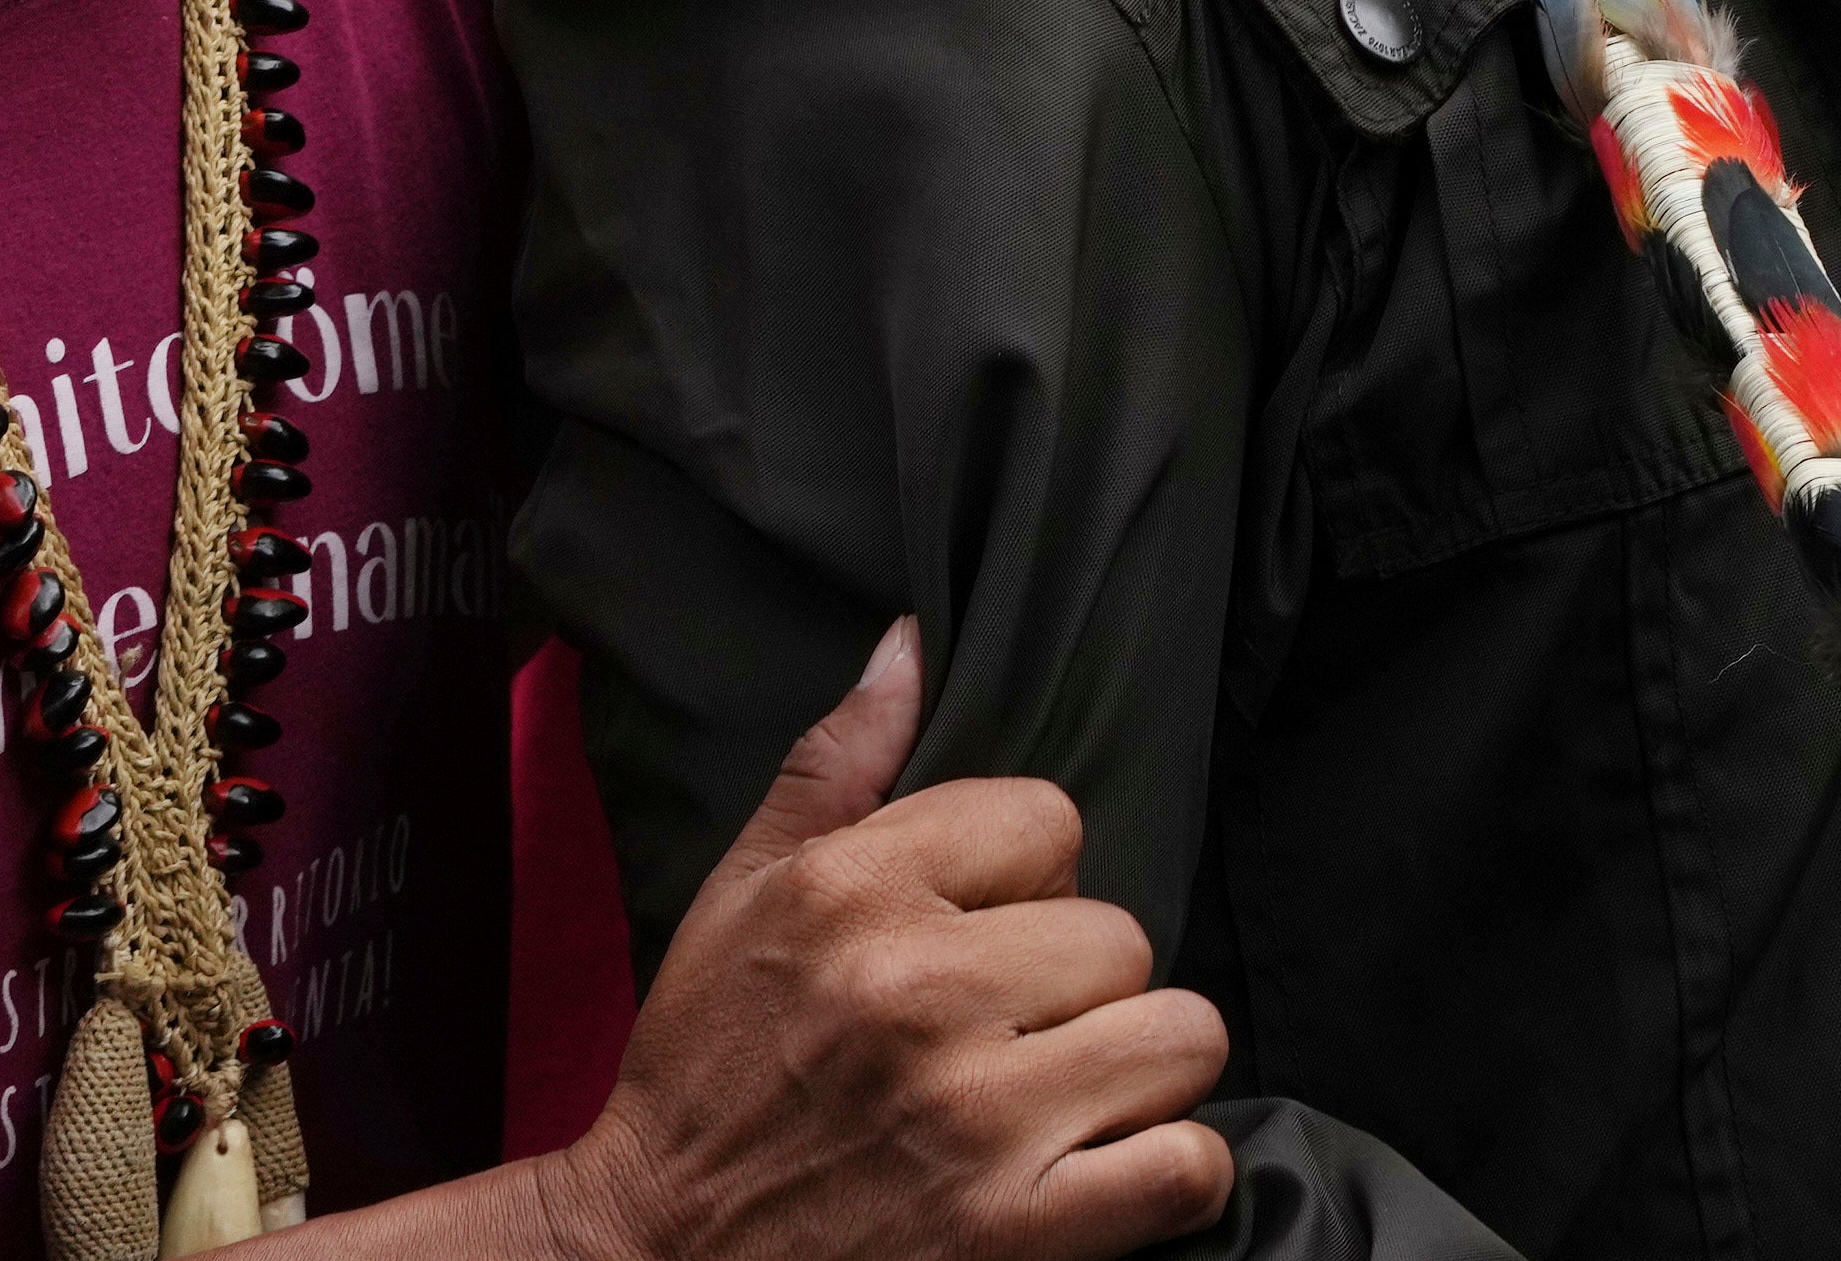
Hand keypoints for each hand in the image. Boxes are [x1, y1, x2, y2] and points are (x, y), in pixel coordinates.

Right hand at [534, 621, 1232, 1260]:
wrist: (654, 1259)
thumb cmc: (707, 1071)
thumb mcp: (741, 897)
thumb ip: (835, 764)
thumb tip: (910, 640)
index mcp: (853, 892)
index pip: (1053, 819)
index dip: (1030, 881)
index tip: (982, 935)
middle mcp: (917, 993)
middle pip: (1122, 934)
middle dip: (1081, 987)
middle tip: (1014, 1033)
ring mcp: (976, 1119)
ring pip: (1178, 1036)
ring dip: (1138, 1073)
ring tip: (1068, 1096)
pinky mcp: (1016, 1231)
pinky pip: (1187, 1164)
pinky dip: (1166, 1172)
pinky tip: (1105, 1171)